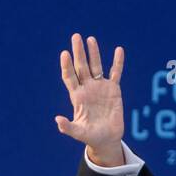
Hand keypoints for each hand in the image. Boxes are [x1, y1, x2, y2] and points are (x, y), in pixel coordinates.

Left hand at [55, 33, 125, 164]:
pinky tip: (119, 50)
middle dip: (79, 52)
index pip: (70, 77)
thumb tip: (57, 120)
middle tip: (75, 36)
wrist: (107, 139)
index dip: (67, 66)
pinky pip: (115, 73)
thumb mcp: (78, 133)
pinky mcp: (114, 89)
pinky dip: (117, 62)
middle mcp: (87, 88)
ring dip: (94, 53)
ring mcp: (100, 87)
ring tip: (90, 39)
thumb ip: (68, 127)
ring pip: (96, 66)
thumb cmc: (91, 136)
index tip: (64, 53)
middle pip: (81, 67)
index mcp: (77, 96)